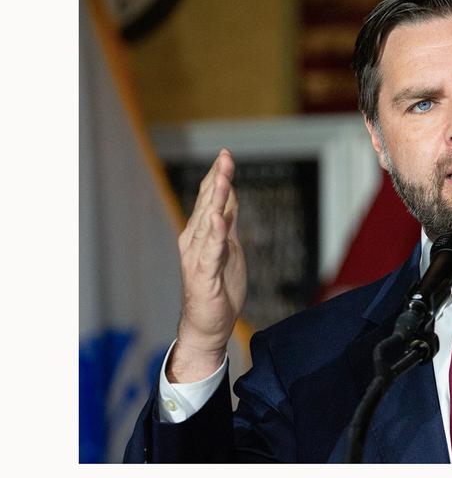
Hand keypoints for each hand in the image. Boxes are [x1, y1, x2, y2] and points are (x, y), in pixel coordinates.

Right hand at [168, 148, 247, 382]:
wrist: (208, 324)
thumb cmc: (218, 286)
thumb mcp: (229, 247)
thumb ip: (228, 222)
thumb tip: (231, 194)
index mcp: (200, 233)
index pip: (209, 199)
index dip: (218, 176)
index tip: (225, 154)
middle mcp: (194, 241)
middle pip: (208, 205)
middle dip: (218, 180)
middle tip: (225, 157)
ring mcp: (198, 257)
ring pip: (208, 224)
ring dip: (215, 201)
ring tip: (222, 179)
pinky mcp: (204, 276)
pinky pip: (210, 252)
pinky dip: (214, 235)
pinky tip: (218, 219)